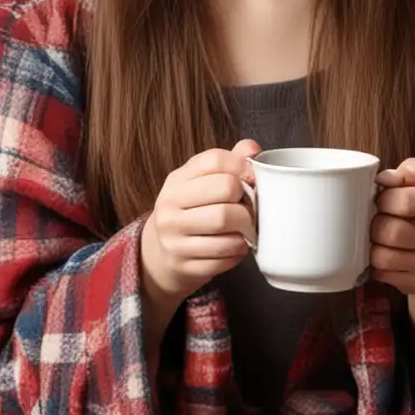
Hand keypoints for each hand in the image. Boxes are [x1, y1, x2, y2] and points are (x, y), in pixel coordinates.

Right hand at [140, 137, 260, 304]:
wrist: (162, 253)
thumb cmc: (191, 211)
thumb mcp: (202, 182)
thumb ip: (229, 163)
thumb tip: (252, 149)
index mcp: (176, 181)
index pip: (215, 160)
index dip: (242, 166)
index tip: (251, 178)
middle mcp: (169, 207)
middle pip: (226, 191)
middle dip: (246, 200)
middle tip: (249, 208)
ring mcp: (174, 238)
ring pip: (227, 228)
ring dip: (245, 230)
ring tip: (244, 229)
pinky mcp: (184, 265)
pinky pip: (225, 257)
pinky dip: (238, 253)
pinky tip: (234, 247)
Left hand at [371, 157, 414, 356]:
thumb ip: (410, 173)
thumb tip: (384, 176)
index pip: (406, 199)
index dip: (384, 198)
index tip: (382, 200)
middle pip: (390, 230)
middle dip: (375, 226)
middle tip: (377, 223)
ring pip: (383, 256)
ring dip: (373, 248)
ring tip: (379, 242)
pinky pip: (383, 274)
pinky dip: (377, 266)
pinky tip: (385, 260)